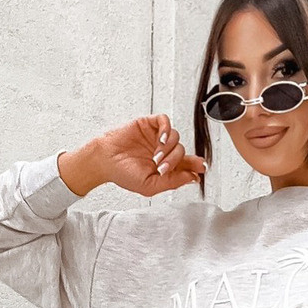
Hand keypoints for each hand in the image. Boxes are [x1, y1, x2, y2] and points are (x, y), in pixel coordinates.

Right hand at [58, 115, 206, 198]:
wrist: (105, 160)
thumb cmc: (124, 174)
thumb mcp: (150, 185)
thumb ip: (172, 182)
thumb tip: (192, 178)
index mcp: (165, 166)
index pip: (186, 163)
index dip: (195, 165)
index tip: (202, 168)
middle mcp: (163, 150)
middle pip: (182, 151)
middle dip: (176, 161)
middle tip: (161, 167)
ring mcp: (156, 137)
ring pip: (176, 137)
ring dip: (169, 149)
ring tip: (155, 157)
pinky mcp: (148, 124)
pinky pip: (165, 121)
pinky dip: (166, 129)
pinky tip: (161, 139)